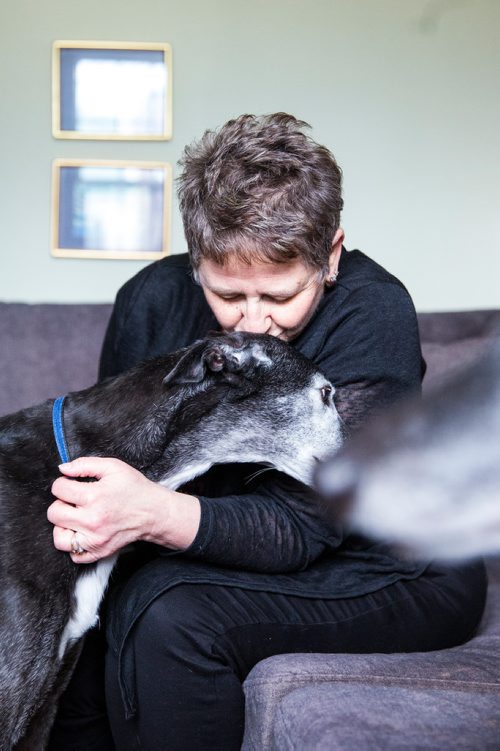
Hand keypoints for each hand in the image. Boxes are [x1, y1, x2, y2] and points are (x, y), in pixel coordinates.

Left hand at [48, 457, 200, 563]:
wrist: (154, 512)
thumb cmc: (134, 488)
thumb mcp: (113, 467)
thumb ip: (84, 464)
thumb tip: (62, 469)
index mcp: (94, 496)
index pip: (58, 489)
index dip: (63, 483)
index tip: (72, 485)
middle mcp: (92, 520)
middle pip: (54, 513)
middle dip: (61, 503)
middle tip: (75, 501)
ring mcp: (94, 540)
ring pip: (58, 538)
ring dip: (63, 526)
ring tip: (76, 518)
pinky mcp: (98, 552)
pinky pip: (73, 555)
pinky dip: (74, 545)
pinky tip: (83, 532)